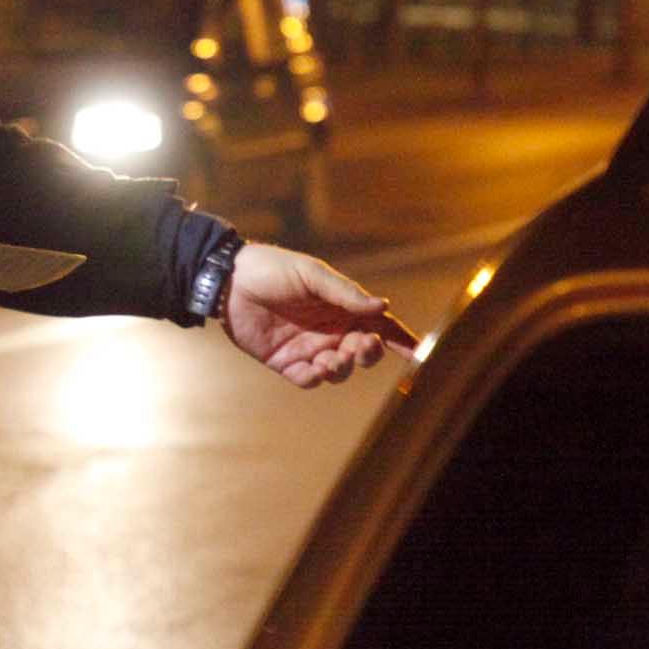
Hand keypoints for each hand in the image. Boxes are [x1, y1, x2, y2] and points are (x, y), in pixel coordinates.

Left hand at [222, 242, 415, 388]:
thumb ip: (345, 293)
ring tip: (333, 358)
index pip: (379, 325)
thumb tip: (383, 305)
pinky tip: (316, 367)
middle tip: (362, 344)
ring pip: (340, 370)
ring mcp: (309, 348)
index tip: (418, 352)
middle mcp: (330, 330)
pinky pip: (308, 379)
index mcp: (342, 307)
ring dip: (344, 367)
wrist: (229, 280)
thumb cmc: (272, 269)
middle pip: (364, 352)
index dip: (400, 339)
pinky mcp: (285, 362)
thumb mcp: (311, 274)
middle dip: (370, 353)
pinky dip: (317, 377)